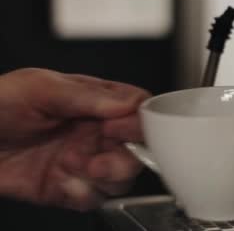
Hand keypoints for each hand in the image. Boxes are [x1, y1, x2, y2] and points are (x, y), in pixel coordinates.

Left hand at [0, 68, 149, 210]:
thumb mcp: (40, 88)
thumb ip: (86, 96)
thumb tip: (127, 104)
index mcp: (96, 101)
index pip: (138, 109)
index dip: (137, 121)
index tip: (116, 127)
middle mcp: (96, 132)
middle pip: (140, 147)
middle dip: (127, 155)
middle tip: (100, 153)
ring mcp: (86, 161)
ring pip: (123, 176)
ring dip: (106, 176)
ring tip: (75, 167)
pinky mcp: (70, 188)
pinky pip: (96, 198)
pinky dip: (85, 195)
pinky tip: (64, 183)